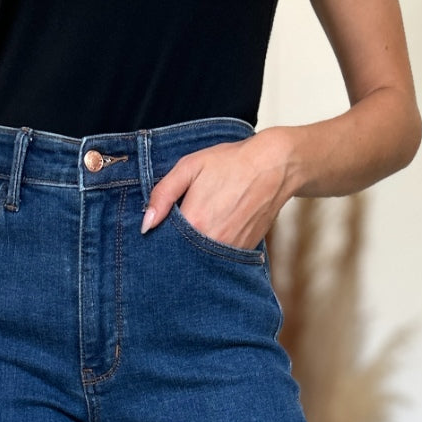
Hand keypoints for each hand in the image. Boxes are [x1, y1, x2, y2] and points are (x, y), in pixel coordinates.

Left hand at [140, 126, 292, 249]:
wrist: (274, 166)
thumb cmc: (231, 163)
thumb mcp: (190, 167)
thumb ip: (163, 194)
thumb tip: (146, 224)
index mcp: (194, 222)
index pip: (163, 242)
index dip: (160, 235)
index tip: (161, 225)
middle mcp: (211, 243)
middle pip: (182, 254)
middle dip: (176, 244)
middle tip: (184, 221)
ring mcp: (229, 251)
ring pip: (201, 259)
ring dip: (196, 248)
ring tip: (205, 221)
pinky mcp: (243, 253)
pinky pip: (220, 258)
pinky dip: (213, 249)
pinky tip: (218, 228)